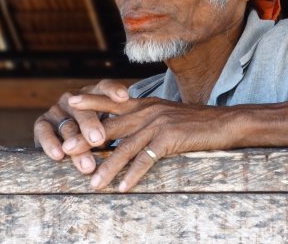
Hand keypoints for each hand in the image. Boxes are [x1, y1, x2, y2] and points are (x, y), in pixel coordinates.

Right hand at [33, 79, 130, 173]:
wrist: (67, 141)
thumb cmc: (97, 132)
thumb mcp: (109, 126)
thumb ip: (116, 129)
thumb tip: (129, 146)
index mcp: (94, 93)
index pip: (104, 87)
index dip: (113, 90)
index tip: (124, 98)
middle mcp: (74, 98)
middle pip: (84, 111)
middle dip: (91, 126)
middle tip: (98, 140)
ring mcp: (57, 109)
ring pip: (67, 126)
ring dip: (76, 145)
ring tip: (87, 164)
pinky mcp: (42, 122)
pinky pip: (44, 131)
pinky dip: (50, 143)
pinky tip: (58, 155)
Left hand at [60, 94, 238, 191]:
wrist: (223, 123)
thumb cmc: (194, 122)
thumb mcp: (166, 114)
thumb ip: (146, 117)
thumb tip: (128, 127)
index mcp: (146, 103)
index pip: (113, 100)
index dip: (91, 100)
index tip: (69, 101)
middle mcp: (149, 110)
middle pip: (111, 125)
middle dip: (86, 139)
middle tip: (64, 151)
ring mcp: (158, 123)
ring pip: (125, 147)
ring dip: (107, 167)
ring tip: (92, 184)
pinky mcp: (169, 138)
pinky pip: (146, 159)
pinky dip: (133, 175)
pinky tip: (123, 188)